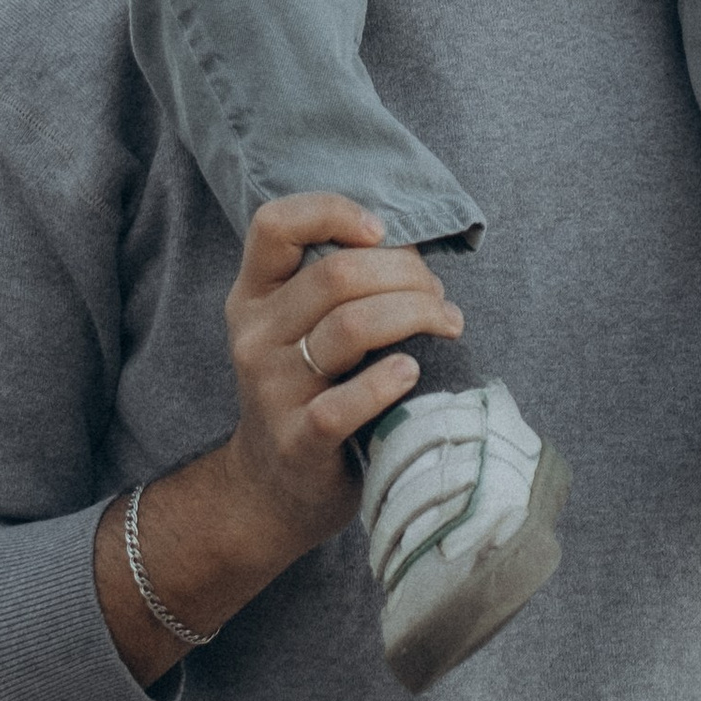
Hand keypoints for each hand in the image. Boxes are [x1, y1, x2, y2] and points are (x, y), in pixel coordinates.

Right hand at [91, 194, 460, 675]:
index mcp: (254, 296)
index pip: (274, 224)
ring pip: (351, 327)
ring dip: (416, 316)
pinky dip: (390, 381)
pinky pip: (347, 402)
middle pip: (336, 274)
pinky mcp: (298, 440)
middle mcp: (255, 336)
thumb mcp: (300, 330)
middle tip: (438, 298)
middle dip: (406, 276)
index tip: (382, 232)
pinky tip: (414, 372)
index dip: (333, 211)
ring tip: (447, 327)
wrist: (272, 489)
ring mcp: (272, 390)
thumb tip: (413, 251)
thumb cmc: (309, 392)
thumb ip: (338, 286)